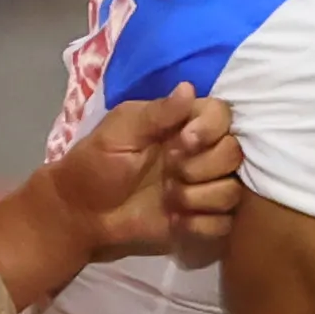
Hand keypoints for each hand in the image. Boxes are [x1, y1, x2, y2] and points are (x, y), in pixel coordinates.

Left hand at [47, 82, 244, 267]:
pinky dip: (200, 225)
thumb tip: (190, 88)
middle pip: (233, 153)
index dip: (210, 129)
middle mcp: (200, 155)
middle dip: (201, 167)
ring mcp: (202, 190)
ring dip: (199, 197)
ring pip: (231, 191)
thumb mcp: (119, 131)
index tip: (183, 141)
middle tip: (169, 172)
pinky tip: (174, 221)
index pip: (222, 115)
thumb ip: (157, 113)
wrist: (81, 214)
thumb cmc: (95, 165)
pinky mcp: (200, 222)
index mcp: (182, 126)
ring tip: (168, 200)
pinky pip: (223, 223)